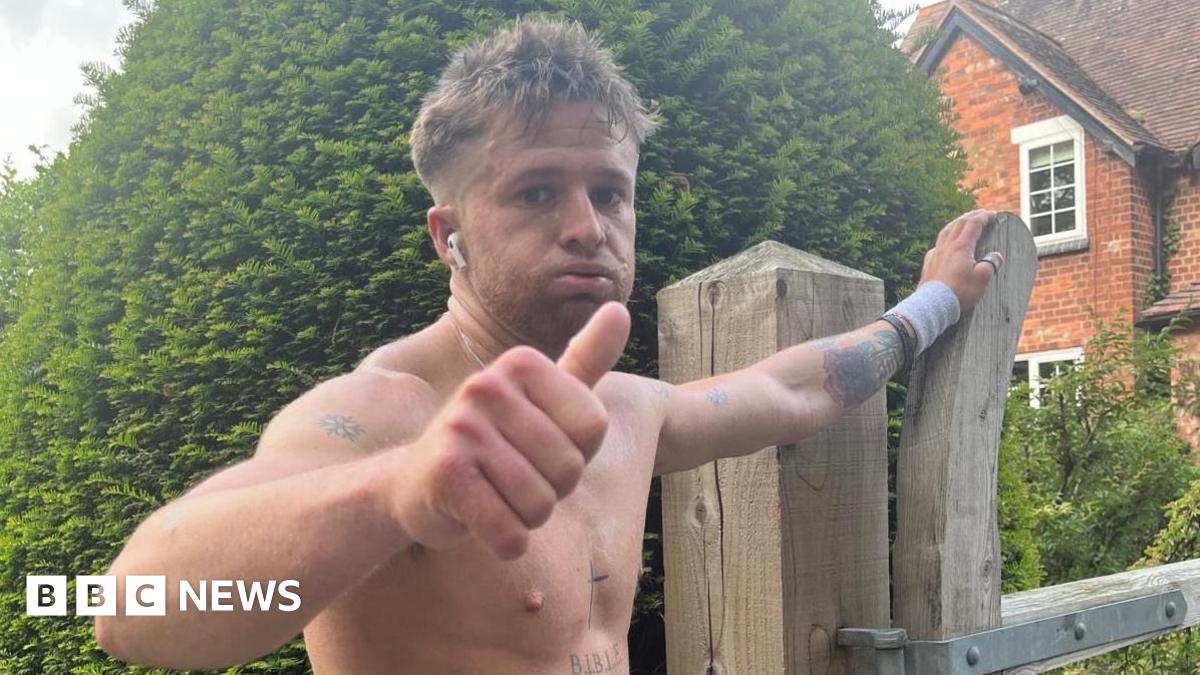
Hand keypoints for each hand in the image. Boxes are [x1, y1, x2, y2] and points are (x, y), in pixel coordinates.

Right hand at [389, 302, 630, 559]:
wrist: (414, 485)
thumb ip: (585, 359)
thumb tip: (620, 308)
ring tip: (496, 497)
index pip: (595, 426)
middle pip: (570, 467)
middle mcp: (487, 386)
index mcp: (521, 363)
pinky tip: (481, 522)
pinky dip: (505, 542)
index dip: (577, 453)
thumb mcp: (542, 399)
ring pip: (541, 504)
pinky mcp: (444, 475)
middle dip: (551, 490)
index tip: (539, 448)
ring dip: (526, 517)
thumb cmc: (495, 445)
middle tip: (512, 478)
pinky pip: (509, 532)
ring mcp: (461, 429)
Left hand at [920, 209, 1004, 311]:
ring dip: (957, 223)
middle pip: (959, 224)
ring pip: (946, 231)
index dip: (984, 217)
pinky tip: (945, 243)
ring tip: (963, 221)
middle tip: (981, 213)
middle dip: (971, 215)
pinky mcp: (929, 264)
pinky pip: (937, 245)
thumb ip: (990, 264)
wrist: (933, 305)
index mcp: (960, 246)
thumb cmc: (959, 292)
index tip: (993, 214)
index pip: (973, 224)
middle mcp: (946, 247)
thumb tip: (995, 256)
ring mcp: (935, 254)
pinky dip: (945, 238)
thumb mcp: (982, 279)